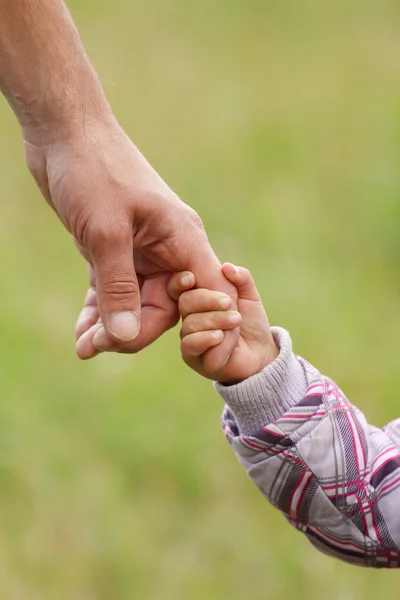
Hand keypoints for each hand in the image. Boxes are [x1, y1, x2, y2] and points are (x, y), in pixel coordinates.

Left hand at [24, 120, 237, 359]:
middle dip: (134, 331)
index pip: (207, 293)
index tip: (188, 354)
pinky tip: (81, 332)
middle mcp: (168, 249)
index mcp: (183, 239)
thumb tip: (127, 338)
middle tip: (97, 346)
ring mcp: (141, 252)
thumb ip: (119, 287)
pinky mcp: (114, 252)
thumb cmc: (94, 170)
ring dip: (112, 327)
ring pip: (136, 304)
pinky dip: (99, 311)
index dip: (203, 325)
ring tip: (84, 346)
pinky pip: (113, 292)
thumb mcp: (106, 232)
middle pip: (165, 307)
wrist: (63, 133)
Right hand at [168, 263, 278, 382]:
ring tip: (235, 321)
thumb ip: (242, 279)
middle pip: (186, 302)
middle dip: (208, 300)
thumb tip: (227, 267)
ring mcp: (189, 337)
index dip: (180, 281)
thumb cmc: (251, 323)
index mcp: (197, 299)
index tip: (191, 278)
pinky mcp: (192, 357)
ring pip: (191, 324)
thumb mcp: (250, 297)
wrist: (260, 353)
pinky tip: (220, 336)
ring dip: (215, 320)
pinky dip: (206, 339)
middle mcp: (188, 317)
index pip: (180, 286)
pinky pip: (191, 345)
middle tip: (229, 303)